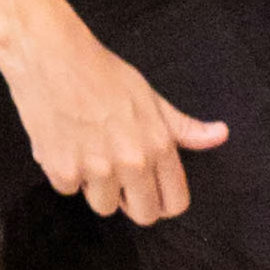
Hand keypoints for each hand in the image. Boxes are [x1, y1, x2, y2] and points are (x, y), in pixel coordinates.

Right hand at [0, 0, 227, 224]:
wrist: (49, 54)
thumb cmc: (100, 70)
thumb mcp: (150, 96)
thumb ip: (183, 127)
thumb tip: (220, 135)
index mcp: (158, 146)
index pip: (175, 204)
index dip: (162, 200)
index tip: (149, 191)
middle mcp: (132, 162)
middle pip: (143, 215)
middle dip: (131, 200)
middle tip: (117, 174)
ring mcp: (96, 169)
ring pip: (103, 206)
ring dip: (95, 186)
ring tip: (87, 151)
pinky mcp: (62, 170)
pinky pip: (68, 190)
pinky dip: (63, 172)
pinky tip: (63, 143)